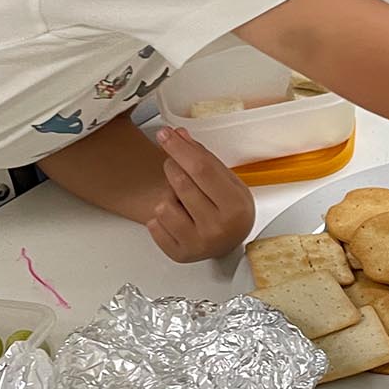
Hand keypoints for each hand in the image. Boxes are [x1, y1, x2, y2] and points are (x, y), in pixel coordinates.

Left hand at [145, 127, 255, 261]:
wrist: (230, 244)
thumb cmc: (230, 210)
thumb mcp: (229, 182)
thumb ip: (205, 158)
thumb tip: (179, 135)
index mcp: (235, 207)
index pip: (202, 169)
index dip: (180, 148)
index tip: (165, 134)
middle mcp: (217, 228)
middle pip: (181, 182)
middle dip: (173, 166)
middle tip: (176, 165)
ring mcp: (197, 244)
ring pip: (163, 205)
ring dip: (168, 196)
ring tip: (181, 200)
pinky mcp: (179, 254)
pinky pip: (154, 225)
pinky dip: (161, 217)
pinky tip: (177, 217)